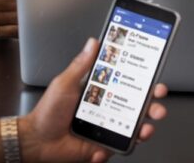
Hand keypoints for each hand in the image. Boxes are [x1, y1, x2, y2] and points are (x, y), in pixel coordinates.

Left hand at [20, 38, 168, 161]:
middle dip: (154, 108)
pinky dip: (112, 150)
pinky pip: (116, 148)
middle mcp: (108, 110)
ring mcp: (108, 129)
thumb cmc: (48, 112)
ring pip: (134, 129)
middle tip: (157, 108)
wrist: (36, 141)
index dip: (146, 84)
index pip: (129, 85)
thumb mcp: (64, 83)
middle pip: (138, 108)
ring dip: (143, 130)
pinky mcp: (103, 146)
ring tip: (143, 131)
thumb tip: (93, 43)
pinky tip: (102, 149)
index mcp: (102, 92)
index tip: (155, 81)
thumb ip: (81, 64)